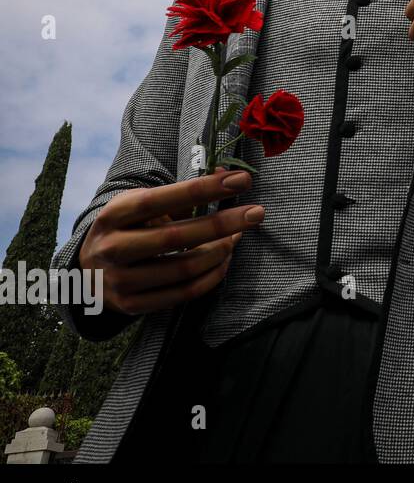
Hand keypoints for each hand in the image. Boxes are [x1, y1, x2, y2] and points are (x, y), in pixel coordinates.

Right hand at [78, 168, 262, 316]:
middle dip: (224, 223)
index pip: (162, 199)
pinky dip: (212, 276)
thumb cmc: (126, 230)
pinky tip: (224, 261)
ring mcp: (120, 281)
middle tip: (257, 213)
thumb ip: (181, 195)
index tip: (241, 181)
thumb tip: (229, 177)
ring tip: (237, 238)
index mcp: (114, 215)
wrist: (86, 274)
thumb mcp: (139, 206)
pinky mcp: (131, 305)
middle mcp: (112, 248)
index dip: (203, 189)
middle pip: (177, 237)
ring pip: (185, 268)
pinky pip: (184, 293)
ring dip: (221, 252)